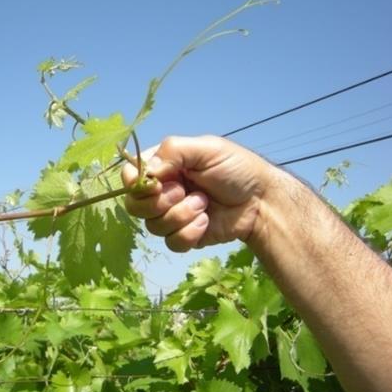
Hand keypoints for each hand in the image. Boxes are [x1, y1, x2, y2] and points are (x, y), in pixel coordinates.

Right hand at [121, 135, 272, 251]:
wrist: (262, 200)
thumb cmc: (236, 168)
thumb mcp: (206, 148)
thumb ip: (172, 152)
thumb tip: (147, 173)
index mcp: (162, 166)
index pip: (129, 176)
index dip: (137, 184)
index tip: (157, 184)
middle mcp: (162, 191)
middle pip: (134, 206)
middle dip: (160, 202)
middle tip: (184, 192)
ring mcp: (171, 215)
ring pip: (153, 226)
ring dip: (181, 215)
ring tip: (204, 204)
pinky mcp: (184, 236)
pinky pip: (171, 243)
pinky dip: (190, 232)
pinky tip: (206, 221)